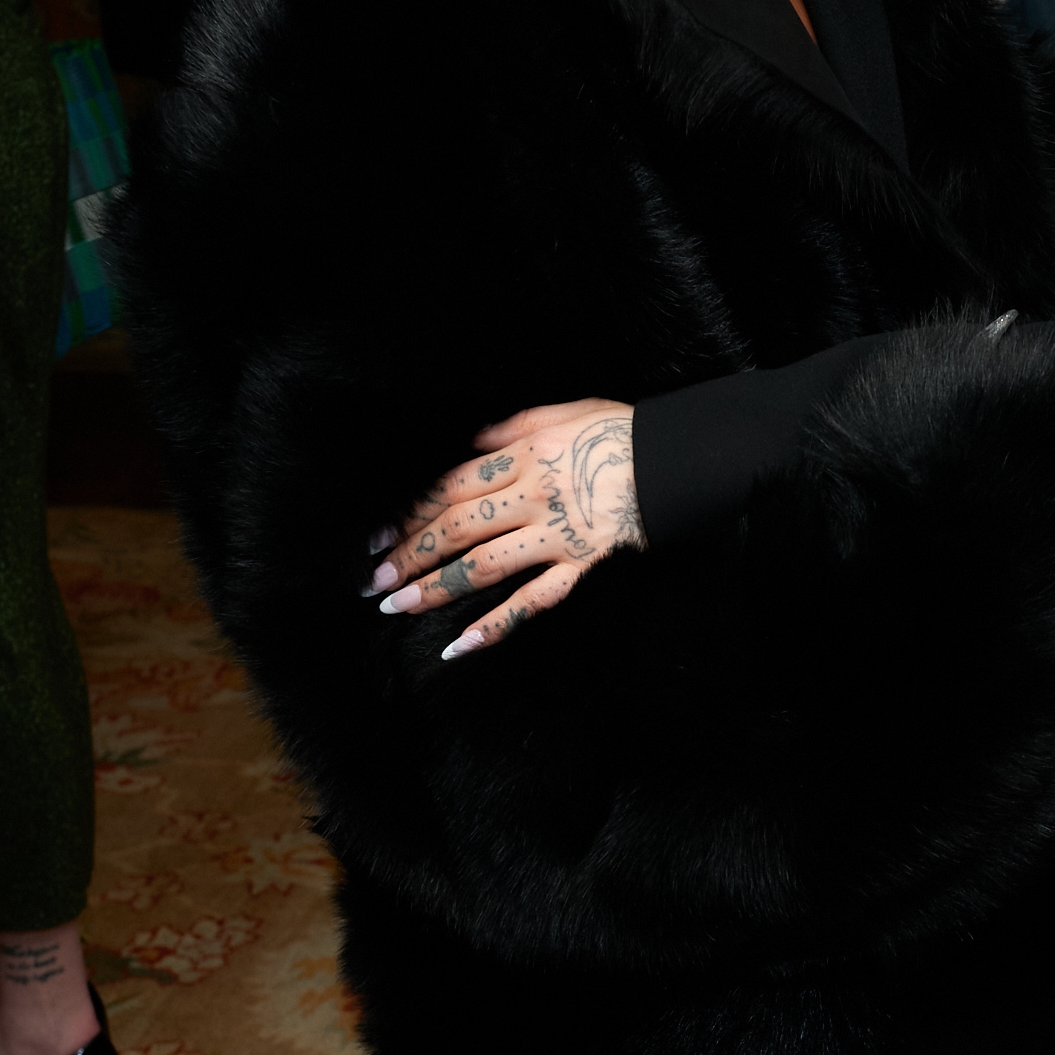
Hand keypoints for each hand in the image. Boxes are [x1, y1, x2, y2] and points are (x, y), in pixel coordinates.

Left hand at [367, 398, 640, 657]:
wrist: (681, 459)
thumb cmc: (623, 431)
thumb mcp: (564, 410)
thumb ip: (512, 426)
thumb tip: (470, 440)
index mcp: (523, 456)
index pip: (451, 488)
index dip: (409, 514)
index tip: (376, 537)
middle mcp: (533, 497)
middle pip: (457, 527)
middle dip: (410, 555)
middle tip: (373, 580)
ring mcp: (557, 536)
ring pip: (484, 565)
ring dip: (436, 588)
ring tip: (398, 606)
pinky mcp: (582, 565)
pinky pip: (534, 600)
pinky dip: (498, 624)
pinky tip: (462, 644)